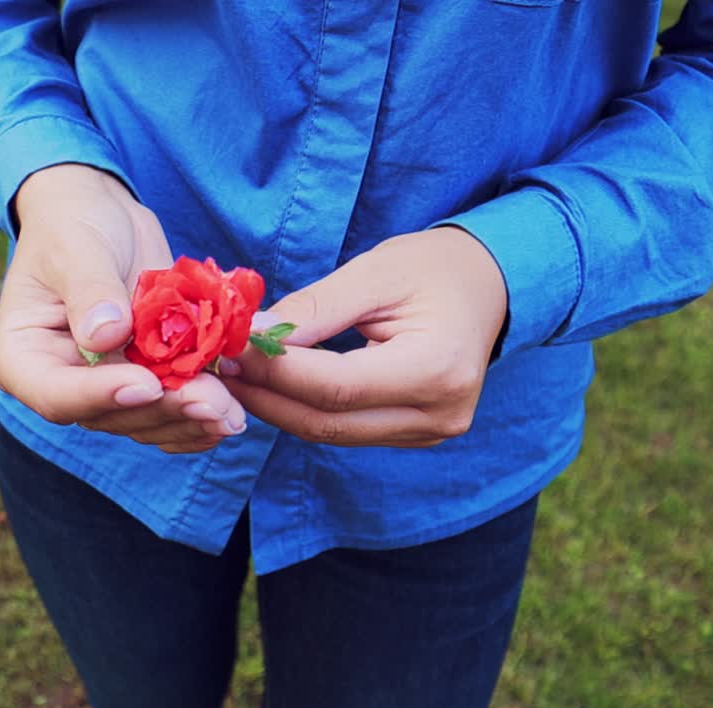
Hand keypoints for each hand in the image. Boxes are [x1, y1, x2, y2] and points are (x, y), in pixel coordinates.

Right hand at [0, 164, 245, 452]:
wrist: (101, 216)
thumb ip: (89, 291)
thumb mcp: (76, 247)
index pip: (57, 394)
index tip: (149, 384)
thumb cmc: (73, 224)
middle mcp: (62, 384)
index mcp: (24, 358)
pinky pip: (168, 414)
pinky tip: (231, 414)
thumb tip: (106, 336)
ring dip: (190, 421)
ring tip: (231, 414)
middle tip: (213, 403)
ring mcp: (104, 389)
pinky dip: (200, 418)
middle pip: (110, 416)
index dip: (103, 396)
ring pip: (146, 421)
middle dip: (164, 411)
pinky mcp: (142, 382)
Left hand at [221, 227, 506, 446]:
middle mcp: (439, 415)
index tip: (233, 349)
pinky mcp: (416, 434)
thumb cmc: (435, 268)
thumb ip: (315, 310)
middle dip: (268, 397)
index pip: (337, 387)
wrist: (490, 285)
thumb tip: (254, 336)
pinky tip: (273, 386)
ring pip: (333, 434)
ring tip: (238, 374)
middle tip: (221, 368)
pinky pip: (347, 430)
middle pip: (329, 422)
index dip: (278, 373)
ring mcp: (431, 433)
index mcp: (437, 369)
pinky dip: (305, 410)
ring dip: (279, 408)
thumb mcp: (375, 273)